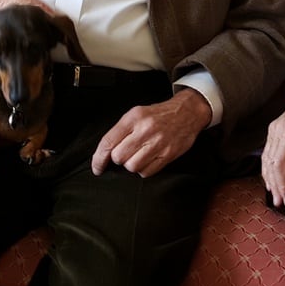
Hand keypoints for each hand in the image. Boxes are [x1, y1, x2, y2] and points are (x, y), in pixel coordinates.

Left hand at [92, 88, 211, 176]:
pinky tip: (148, 159)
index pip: (108, 141)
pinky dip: (144, 169)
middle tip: (127, 152)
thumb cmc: (159, 115)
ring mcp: (158, 142)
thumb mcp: (137, 114)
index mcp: (134, 117)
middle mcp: (145, 129)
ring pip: (132, 166)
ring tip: (139, 155)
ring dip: (132, 164)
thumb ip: (120, 131)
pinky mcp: (168, 154)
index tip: (97, 167)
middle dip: (119, 158)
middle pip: (119, 157)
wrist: (187, 112)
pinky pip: (147, 172)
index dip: (98, 158)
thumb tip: (104, 153)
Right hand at [261, 59, 284, 206]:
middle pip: (279, 162)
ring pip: (269, 159)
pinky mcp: (272, 130)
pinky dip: (266, 170)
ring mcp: (277, 130)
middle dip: (280, 184)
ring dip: (271, 180)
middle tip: (284, 202)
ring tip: (276, 198)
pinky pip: (266, 154)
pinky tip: (270, 183)